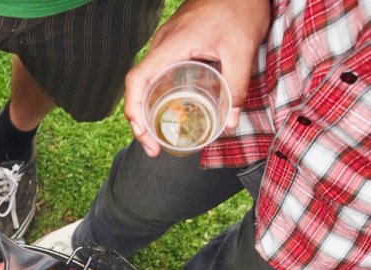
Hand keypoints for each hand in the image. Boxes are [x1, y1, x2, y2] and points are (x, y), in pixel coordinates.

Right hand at [123, 0, 269, 155]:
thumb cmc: (240, 6)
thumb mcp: (243, 49)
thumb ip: (236, 86)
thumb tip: (230, 123)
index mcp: (171, 45)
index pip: (136, 79)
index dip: (132, 110)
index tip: (144, 135)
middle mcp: (162, 45)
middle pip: (137, 87)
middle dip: (139, 122)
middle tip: (154, 148)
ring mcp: (166, 44)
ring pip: (146, 82)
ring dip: (146, 111)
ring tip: (159, 136)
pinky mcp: (175, 44)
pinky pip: (158, 74)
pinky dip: (157, 96)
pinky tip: (171, 110)